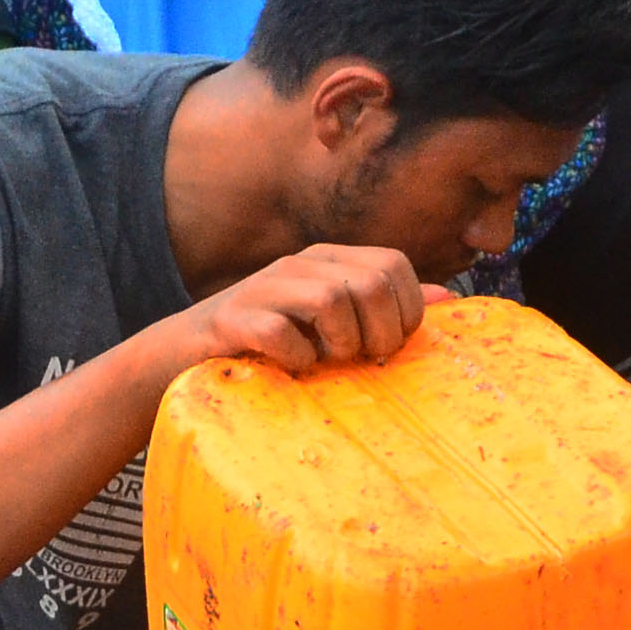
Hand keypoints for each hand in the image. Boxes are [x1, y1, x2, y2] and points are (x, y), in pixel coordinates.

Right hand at [190, 243, 424, 375]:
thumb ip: (383, 308)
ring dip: (341, 344)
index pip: (394, 265)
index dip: (406, 311)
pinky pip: (281, 332)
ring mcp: (263, 287)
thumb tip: (447, 299)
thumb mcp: (331, 325)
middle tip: (361, 359)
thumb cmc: (269, 345)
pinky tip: (293, 368)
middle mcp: (299, 264)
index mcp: (328, 261)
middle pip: (372, 281)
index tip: (389, 346)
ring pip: (331, 300)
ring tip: (327, 362)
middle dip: (380, 331)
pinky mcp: (232, 319)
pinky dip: (296, 358)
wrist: (183, 354)